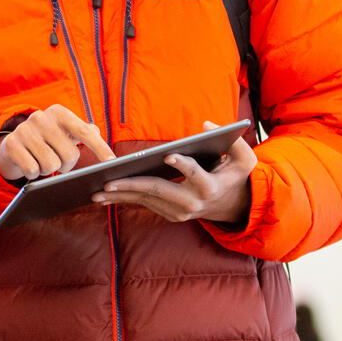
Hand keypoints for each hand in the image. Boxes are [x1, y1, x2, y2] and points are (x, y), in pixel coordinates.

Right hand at [0, 104, 115, 180]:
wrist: (13, 145)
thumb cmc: (48, 140)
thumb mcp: (66, 132)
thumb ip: (85, 131)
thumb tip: (96, 130)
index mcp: (59, 112)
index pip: (84, 131)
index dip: (99, 147)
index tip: (112, 161)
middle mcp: (41, 117)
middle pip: (69, 156)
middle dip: (66, 166)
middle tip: (57, 161)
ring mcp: (24, 130)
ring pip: (51, 165)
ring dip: (48, 170)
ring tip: (41, 161)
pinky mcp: (11, 144)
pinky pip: (32, 170)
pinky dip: (33, 174)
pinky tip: (29, 165)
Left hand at [92, 121, 256, 224]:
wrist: (235, 209)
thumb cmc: (237, 178)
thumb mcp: (245, 160)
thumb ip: (234, 142)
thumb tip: (207, 125)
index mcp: (210, 187)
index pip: (195, 175)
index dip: (183, 164)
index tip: (169, 154)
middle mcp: (192, 203)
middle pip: (159, 191)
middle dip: (131, 187)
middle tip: (107, 182)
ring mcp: (180, 212)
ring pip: (146, 201)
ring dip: (120, 196)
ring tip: (96, 191)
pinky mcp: (170, 215)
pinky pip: (145, 204)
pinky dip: (125, 200)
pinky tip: (105, 195)